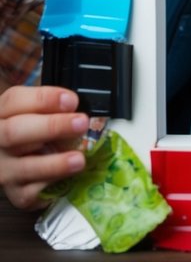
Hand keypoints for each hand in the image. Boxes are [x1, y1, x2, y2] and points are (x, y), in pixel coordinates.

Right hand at [0, 86, 88, 209]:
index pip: (16, 100)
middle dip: (51, 127)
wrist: (21, 166)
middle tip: (81, 123)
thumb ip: (55, 108)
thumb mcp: (40, 113)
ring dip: (54, 163)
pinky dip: (52, 184)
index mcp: (3, 113)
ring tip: (79, 159)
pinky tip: (69, 179)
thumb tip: (80, 107)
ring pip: (24, 167)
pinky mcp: (15, 193)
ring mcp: (3, 168)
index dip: (44, 99)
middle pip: (14, 132)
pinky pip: (31, 192)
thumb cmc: (37, 133)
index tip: (72, 101)